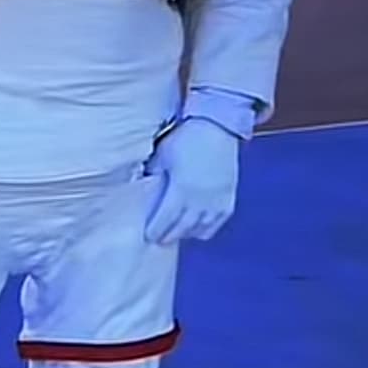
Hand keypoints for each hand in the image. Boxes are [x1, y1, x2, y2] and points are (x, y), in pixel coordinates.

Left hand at [144, 118, 239, 245]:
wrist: (218, 128)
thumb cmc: (186, 139)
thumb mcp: (162, 155)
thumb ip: (151, 173)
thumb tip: (139, 185)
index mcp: (181, 190)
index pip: (165, 221)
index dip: (155, 231)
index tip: (147, 236)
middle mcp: (200, 201)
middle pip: (182, 229)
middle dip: (168, 236)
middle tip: (159, 238)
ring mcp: (216, 202)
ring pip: (200, 230)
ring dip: (186, 234)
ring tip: (176, 232)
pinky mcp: (228, 199)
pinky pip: (216, 224)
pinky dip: (205, 228)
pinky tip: (196, 226)